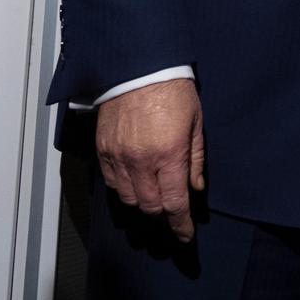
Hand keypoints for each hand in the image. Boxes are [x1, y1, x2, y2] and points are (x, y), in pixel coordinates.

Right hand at [95, 78, 205, 242]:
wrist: (138, 65)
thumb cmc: (172, 89)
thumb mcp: (195, 123)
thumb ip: (195, 159)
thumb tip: (196, 187)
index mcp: (169, 154)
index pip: (175, 204)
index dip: (181, 226)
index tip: (185, 235)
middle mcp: (142, 160)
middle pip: (151, 206)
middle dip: (164, 215)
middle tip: (172, 214)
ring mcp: (120, 156)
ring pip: (129, 199)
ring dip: (143, 204)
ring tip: (153, 199)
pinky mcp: (104, 149)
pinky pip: (112, 183)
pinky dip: (124, 190)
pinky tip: (134, 184)